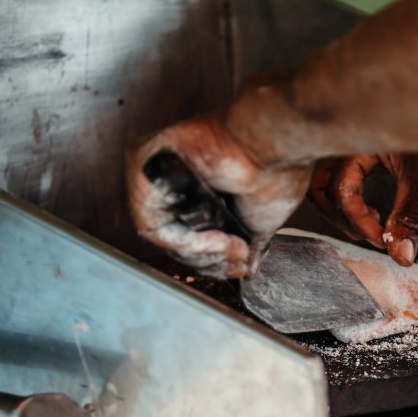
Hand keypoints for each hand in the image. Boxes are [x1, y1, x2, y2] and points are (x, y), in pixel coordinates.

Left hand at [126, 112, 310, 277]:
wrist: (272, 148)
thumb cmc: (274, 171)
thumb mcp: (261, 220)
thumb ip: (247, 243)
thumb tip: (247, 268)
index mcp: (201, 188)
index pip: (192, 236)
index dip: (215, 259)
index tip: (240, 265)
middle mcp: (177, 180)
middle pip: (177, 241)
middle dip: (211, 260)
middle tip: (239, 262)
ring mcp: (158, 175)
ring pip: (164, 237)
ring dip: (204, 253)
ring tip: (236, 248)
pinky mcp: (143, 168)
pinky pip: (154, 226)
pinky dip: (189, 242)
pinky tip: (221, 239)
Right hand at [309, 152, 417, 265]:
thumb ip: (410, 219)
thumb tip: (400, 256)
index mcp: (358, 142)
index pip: (340, 191)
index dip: (359, 222)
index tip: (384, 239)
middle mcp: (350, 139)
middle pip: (320, 184)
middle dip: (339, 216)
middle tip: (368, 235)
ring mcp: (356, 142)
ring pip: (327, 179)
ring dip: (341, 207)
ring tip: (372, 221)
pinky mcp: (366, 148)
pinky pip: (343, 174)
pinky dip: (351, 196)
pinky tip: (374, 209)